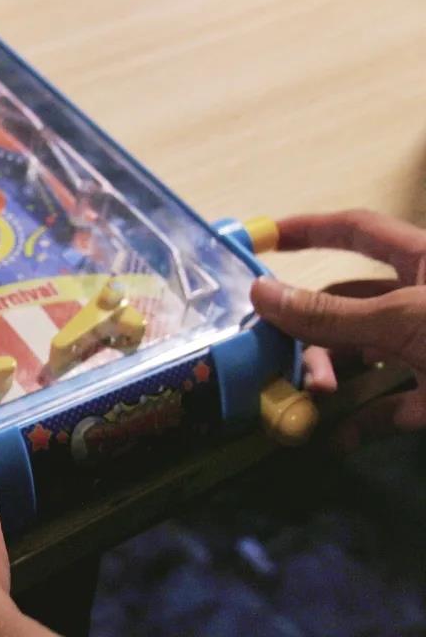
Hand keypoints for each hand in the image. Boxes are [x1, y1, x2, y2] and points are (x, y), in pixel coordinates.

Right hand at [250, 210, 425, 449]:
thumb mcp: (405, 319)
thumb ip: (331, 314)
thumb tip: (260, 293)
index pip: (358, 231)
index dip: (310, 230)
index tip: (263, 240)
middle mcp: (421, 303)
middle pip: (347, 308)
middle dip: (309, 336)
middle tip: (281, 363)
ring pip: (363, 358)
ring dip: (329, 380)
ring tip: (310, 404)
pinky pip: (390, 407)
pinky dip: (360, 422)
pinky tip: (333, 438)